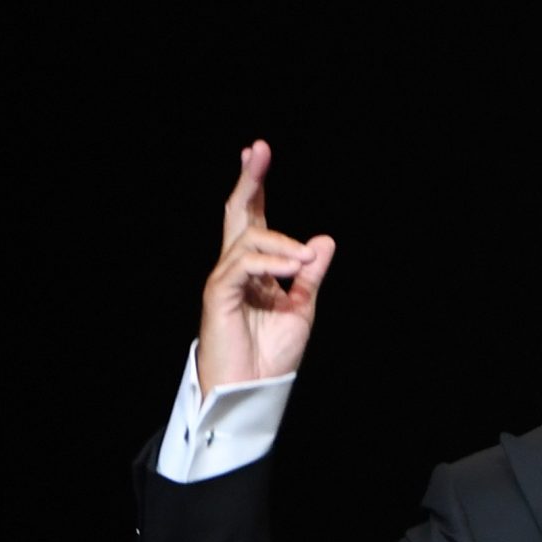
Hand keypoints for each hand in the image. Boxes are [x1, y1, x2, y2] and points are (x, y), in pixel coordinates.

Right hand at [197, 139, 335, 396]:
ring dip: (282, 243)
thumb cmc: (270, 356)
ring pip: (247, 239)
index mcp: (253, 269)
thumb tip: (323, 241)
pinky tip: (293, 269)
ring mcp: (224, 279)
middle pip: (237, 213)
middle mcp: (234, 267)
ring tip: (304, 259)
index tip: (258, 154)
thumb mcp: (300, 309)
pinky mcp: (219, 294)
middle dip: (248, 181)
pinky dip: (270, 263)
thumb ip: (309, 275)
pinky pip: (243, 265)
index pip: (252, 218)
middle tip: (258, 150)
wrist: (253, 391)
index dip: (255, 187)